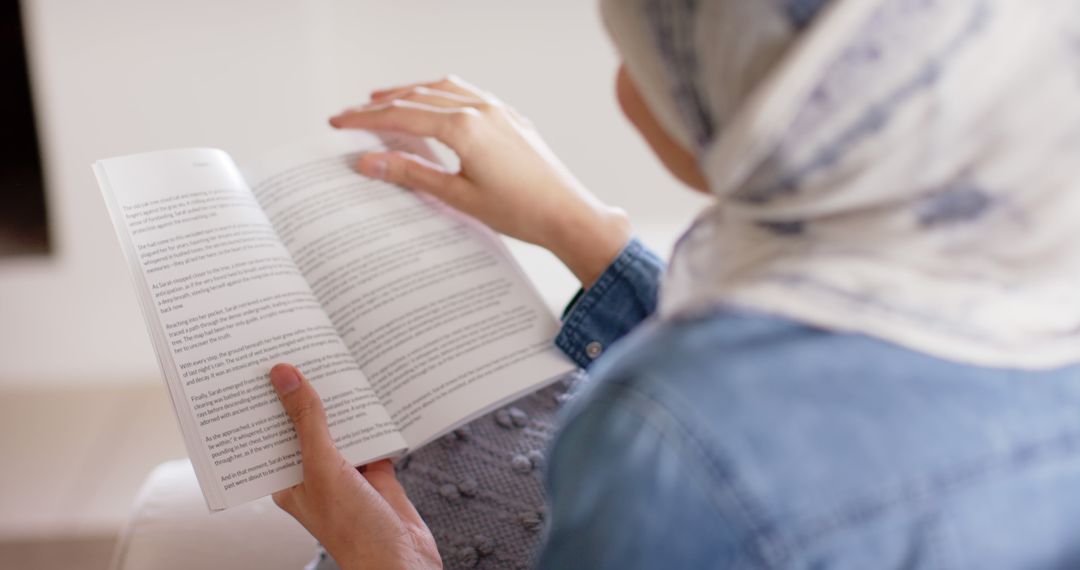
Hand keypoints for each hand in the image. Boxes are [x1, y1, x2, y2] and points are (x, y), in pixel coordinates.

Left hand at [268, 364, 440, 569]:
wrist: (401, 559)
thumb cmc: (353, 529)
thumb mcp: (322, 467)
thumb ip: (307, 420)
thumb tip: (284, 376)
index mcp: (289, 479)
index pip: (270, 432)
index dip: (265, 400)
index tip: (262, 363)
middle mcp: (314, 473)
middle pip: (306, 424)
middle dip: (307, 393)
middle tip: (303, 349)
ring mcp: (346, 473)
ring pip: (341, 427)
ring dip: (343, 402)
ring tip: (339, 361)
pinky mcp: (377, 472)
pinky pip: (373, 435)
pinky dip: (376, 417)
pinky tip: (377, 391)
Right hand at [329, 75, 630, 287]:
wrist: (568, 214)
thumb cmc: (520, 212)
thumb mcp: (457, 196)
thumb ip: (411, 173)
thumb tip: (369, 162)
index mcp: (464, 128)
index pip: (401, 116)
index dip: (365, 119)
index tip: (339, 121)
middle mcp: (480, 110)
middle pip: (418, 97)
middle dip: (381, 104)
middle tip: (352, 112)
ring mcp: (498, 110)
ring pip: (443, 89)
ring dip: (411, 92)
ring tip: (385, 99)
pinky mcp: (511, 118)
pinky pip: (468, 93)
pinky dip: (442, 93)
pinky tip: (435, 102)